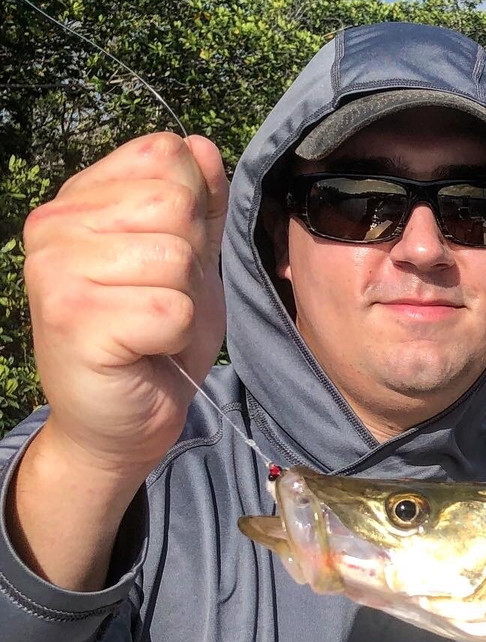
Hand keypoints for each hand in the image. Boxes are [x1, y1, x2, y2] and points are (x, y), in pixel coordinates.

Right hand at [22, 132, 227, 477]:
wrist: (119, 423)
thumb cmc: (154, 339)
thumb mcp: (191, 261)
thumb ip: (201, 204)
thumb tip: (200, 145)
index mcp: (80, 199)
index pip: (166, 155)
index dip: (194, 213)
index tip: (168, 262)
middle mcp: (54, 224)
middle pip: (175, 204)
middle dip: (191, 262)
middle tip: (160, 302)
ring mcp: (55, 269)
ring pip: (176, 257)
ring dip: (183, 302)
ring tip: (150, 326)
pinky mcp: (72, 317)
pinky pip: (171, 309)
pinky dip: (175, 336)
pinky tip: (143, 350)